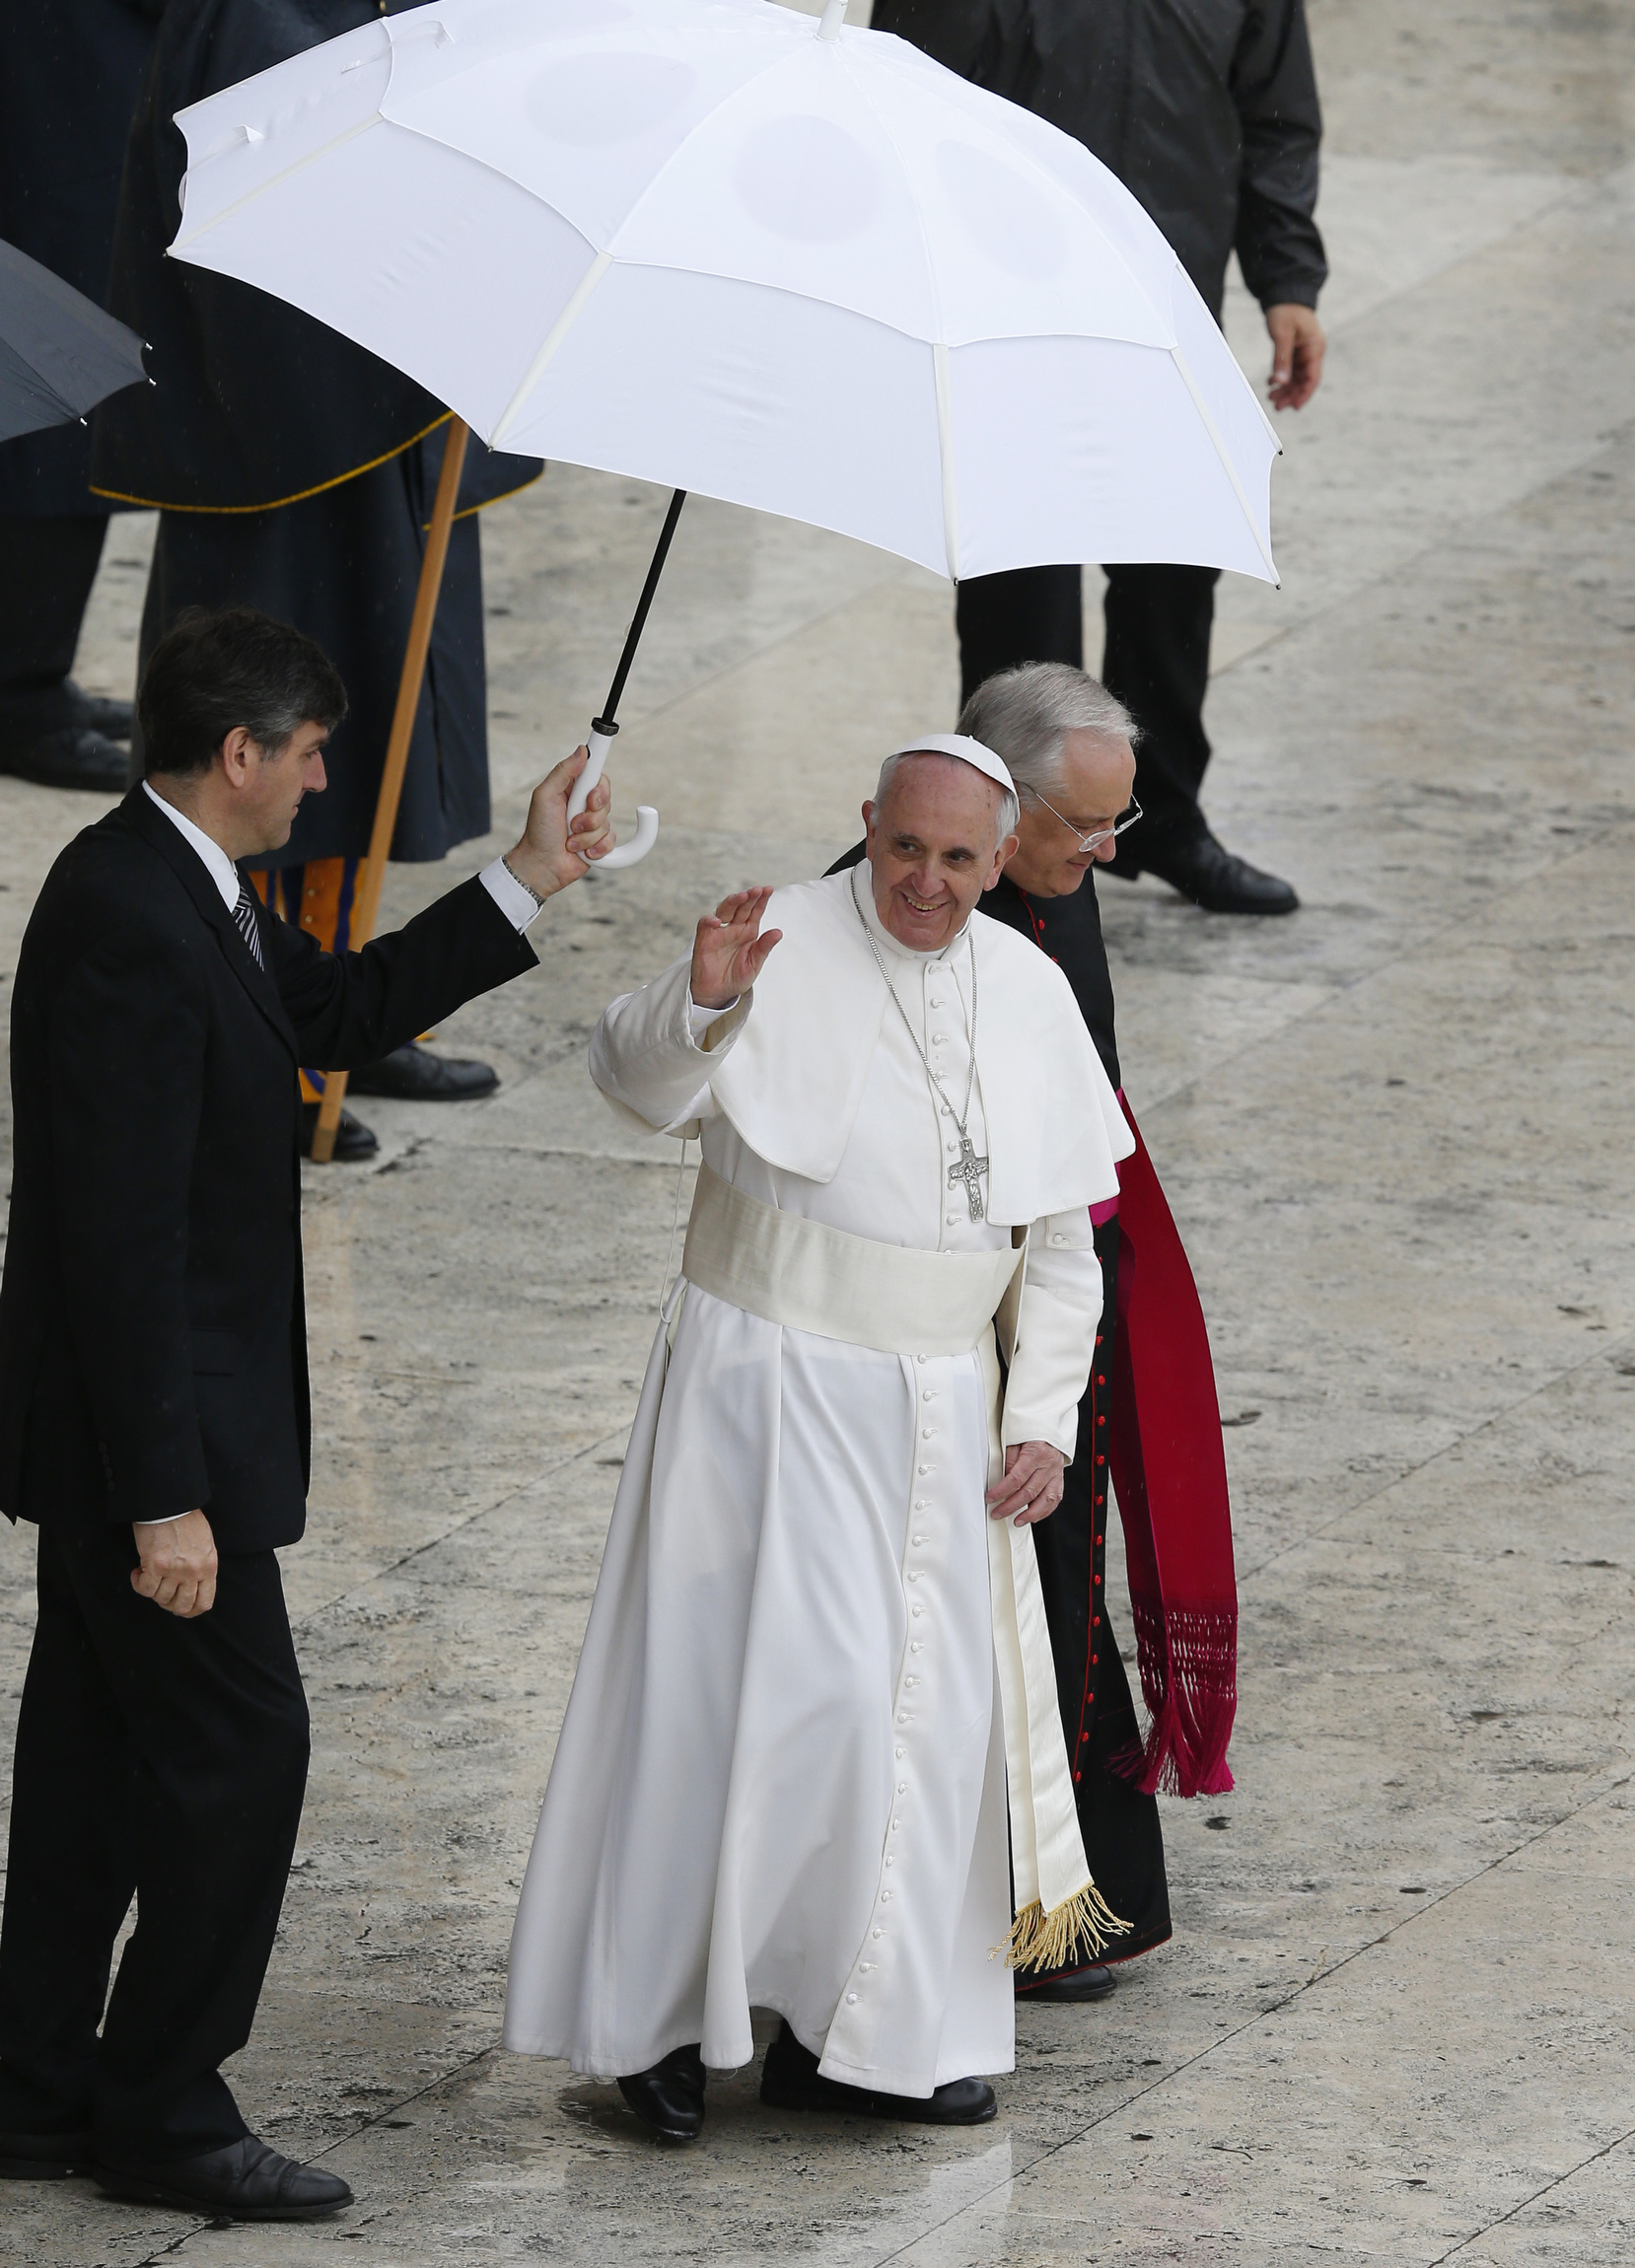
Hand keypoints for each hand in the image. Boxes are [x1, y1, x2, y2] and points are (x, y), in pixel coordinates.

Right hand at [132, 1509, 217, 1616]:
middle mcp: (194, 1571)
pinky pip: (144, 1589)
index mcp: (209, 1567)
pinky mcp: (156, 1565)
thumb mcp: (205, 1545)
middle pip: (181, 1606)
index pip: (204, 1603)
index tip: (179, 1607)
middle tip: (160, 1591)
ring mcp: (175, 1570)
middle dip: (168, 1604)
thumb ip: (201, 1566)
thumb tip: (191, 1585)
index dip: (190, 1611)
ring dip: (152, 1591)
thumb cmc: (186, 1520)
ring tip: (149, 1575)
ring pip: (161, 1598)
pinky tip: (138, 1571)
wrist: (170, 1503)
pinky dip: (138, 1583)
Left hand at [502, 747, 615, 901]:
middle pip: (606, 799)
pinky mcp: (600, 842)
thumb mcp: (545, 795)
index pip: (597, 776)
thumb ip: (563, 772)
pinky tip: (581, 852)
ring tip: (570, 839)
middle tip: (573, 821)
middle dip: (590, 815)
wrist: (542, 865)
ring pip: (607, 822)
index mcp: (573, 788)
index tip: (590, 797)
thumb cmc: (539, 830)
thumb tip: (582, 750)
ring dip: (587, 835)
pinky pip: (611, 841)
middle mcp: (585, 804)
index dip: (598, 787)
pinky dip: (596, 848)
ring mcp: (593, 824)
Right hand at [690, 888, 782, 1011]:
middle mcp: (734, 928)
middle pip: (741, 907)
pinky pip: (705, 925)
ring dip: (732, 902)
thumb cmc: (736, 977)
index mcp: (748, 932)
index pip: (755, 911)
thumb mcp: (754, 964)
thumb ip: (764, 948)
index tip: (768, 889)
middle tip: (757, 890)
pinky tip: (717, 921)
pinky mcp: (704, 939)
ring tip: (742, 896)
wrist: (718, 993)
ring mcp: (719, 932)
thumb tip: (778, 932)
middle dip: (749, 897)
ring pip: (724, 910)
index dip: (761, 900)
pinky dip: (709, 921)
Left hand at [987, 1441, 1065, 1527]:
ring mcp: (1056, 1474)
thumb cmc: (1030, 1433)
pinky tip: (1033, 1517)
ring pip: (1045, 1500)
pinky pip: (1054, 1500)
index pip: (1016, 1478)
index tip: (991, 1498)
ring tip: (1016, 1521)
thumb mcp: (1015, 1440)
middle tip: (997, 1513)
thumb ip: (1009, 1459)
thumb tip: (1003, 1479)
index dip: (1002, 1491)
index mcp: (1035, 1453)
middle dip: (1010, 1506)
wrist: (1050, 1429)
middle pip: (1028, 1492)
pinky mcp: (1059, 1480)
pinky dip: (1044, 1511)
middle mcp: (1048, 1465)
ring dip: (1029, 1514)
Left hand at [1265, 303, 1324, 410]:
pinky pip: (1290, 370)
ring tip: (1271, 398)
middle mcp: (1312, 352)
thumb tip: (1280, 382)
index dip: (1304, 394)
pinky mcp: (1295, 351)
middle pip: (1304, 380)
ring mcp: (1304, 352)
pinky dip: (1281, 378)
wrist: (1285, 294)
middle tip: (1277, 406)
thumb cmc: (1286, 310)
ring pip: (1297, 377)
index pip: (1313, 377)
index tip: (1294, 406)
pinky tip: (1271, 384)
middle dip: (1291, 394)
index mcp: (1315, 347)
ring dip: (1285, 389)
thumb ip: (1281, 359)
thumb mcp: (1282, 335)